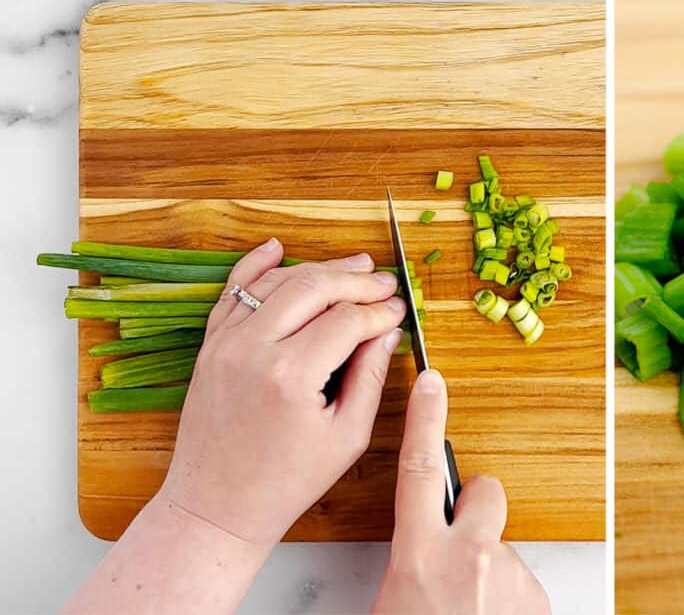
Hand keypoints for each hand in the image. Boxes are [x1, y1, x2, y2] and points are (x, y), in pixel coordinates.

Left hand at [158, 238, 406, 548]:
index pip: (348, 320)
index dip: (380, 311)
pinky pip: (233, 292)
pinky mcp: (210, 347)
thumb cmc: (285, 482)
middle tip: (385, 282)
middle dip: (356, 280)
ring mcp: (225, 344)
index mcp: (291, 376)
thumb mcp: (346, 437)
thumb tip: (387, 331)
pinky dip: (255, 266)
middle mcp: (253, 349)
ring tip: (352, 267)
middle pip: (313, 288)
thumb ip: (370, 377)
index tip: (400, 311)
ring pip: (277, 282)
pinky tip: (278, 249)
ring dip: (317, 269)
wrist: (216, 506)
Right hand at [372, 370, 550, 614]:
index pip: (419, 470)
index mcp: (420, 557)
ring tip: (470, 610)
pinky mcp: (537, 596)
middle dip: (477, 505)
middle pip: (485, 491)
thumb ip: (408, 566)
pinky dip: (508, 596)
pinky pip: (521, 579)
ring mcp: (508, 575)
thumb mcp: (392, 605)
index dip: (424, 419)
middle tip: (462, 544)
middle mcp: (470, 556)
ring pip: (502, 546)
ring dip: (490, 569)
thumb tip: (416, 557)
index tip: (431, 381)